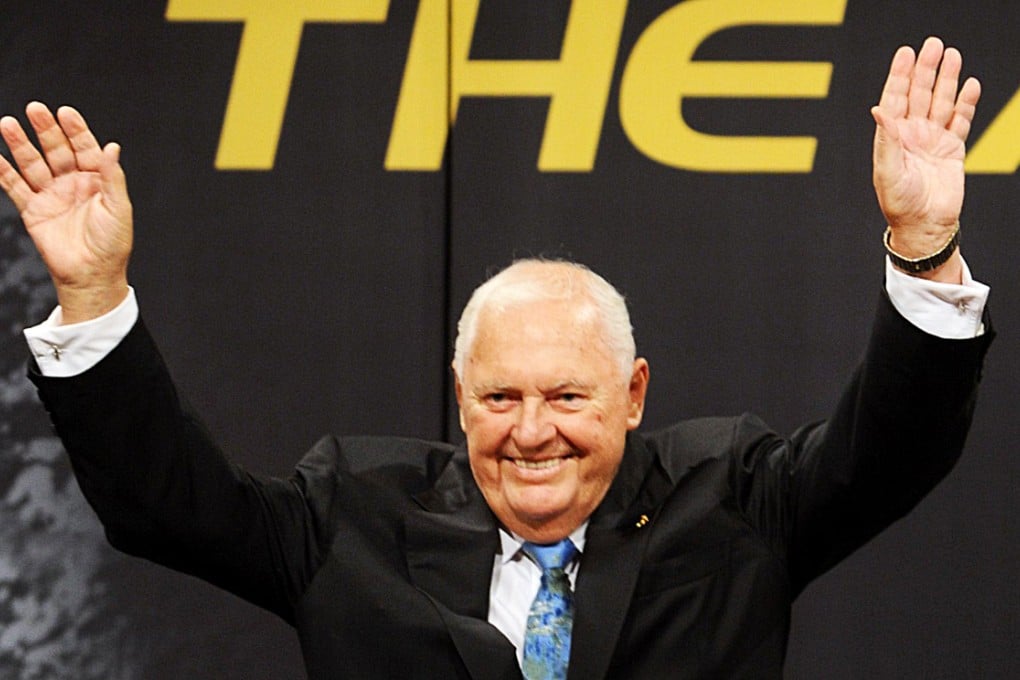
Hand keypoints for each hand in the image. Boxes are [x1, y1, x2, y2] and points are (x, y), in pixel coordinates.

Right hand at [0, 102, 132, 322]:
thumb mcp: (119, 208)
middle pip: (56, 150)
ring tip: (8, 124)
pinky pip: (15, 187)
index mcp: (96, 181)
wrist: (91, 274)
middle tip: (35, 109)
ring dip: (20, 144)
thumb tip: (112, 146)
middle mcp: (72, 184)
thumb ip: (113, 177)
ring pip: (33, 163)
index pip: (85, 148)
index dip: (75, 130)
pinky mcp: (33, 210)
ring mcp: (51, 195)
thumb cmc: (112, 244)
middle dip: (46, 130)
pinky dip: (3, 172)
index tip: (65, 112)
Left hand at [871, 37, 979, 281]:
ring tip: (953, 55)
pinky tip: (971, 86)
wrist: (924, 226)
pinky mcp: (953, 150)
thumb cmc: (899, 203)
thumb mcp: (888, 171)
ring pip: (941, 103)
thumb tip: (878, 108)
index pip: (895, 99)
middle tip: (933, 45)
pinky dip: (967, 104)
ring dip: (947, 80)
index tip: (906, 53)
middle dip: (925, 70)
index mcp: (892, 138)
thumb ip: (886, 139)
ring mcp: (933, 141)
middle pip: (919, 94)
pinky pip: (961, 121)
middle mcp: (911, 135)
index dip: (900, 76)